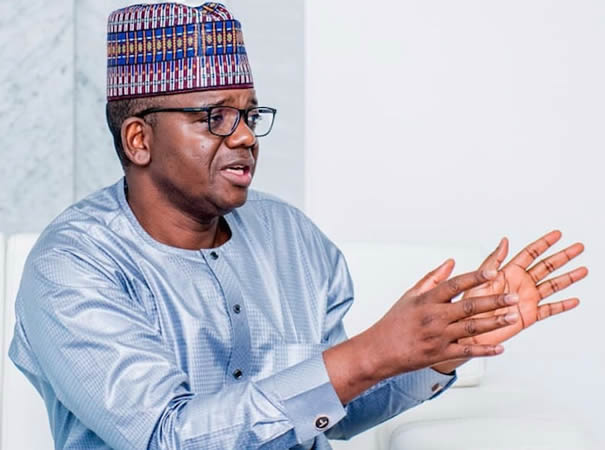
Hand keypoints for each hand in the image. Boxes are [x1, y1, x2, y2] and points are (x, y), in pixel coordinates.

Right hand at [324, 260, 520, 403]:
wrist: (379, 350)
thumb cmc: (395, 322)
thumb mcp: (410, 296)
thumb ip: (433, 278)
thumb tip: (451, 262)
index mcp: (427, 300)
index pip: (454, 285)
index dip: (474, 278)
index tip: (492, 273)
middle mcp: (434, 317)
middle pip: (468, 307)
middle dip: (493, 302)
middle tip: (513, 297)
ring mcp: (438, 337)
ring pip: (471, 328)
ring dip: (494, 323)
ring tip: (513, 317)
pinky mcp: (440, 354)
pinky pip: (466, 352)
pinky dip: (484, 351)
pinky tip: (500, 348)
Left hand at [432, 231, 586, 373]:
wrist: (467, 330)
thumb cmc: (468, 305)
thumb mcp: (479, 279)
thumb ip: (493, 261)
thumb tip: (504, 241)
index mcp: (508, 272)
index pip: (530, 254)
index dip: (544, 243)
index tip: (557, 234)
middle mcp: (520, 283)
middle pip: (546, 266)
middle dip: (563, 257)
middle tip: (579, 247)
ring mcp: (526, 299)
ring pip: (552, 285)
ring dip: (568, 278)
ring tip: (583, 270)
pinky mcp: (528, 316)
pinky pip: (549, 310)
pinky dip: (562, 305)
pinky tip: (574, 300)